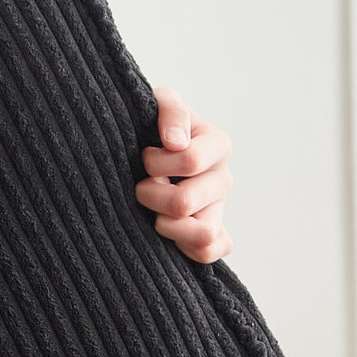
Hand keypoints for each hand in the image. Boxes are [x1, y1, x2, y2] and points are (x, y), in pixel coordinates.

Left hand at [133, 86, 233, 264]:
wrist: (135, 156)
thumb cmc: (147, 128)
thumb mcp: (155, 104)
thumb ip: (169, 110)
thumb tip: (175, 141)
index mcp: (215, 145)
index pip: (188, 161)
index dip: (156, 163)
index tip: (143, 156)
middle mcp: (221, 178)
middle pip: (186, 202)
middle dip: (151, 197)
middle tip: (140, 188)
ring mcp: (217, 209)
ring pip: (202, 233)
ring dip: (167, 227)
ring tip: (152, 214)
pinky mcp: (209, 235)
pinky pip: (213, 252)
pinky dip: (188, 249)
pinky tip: (167, 236)